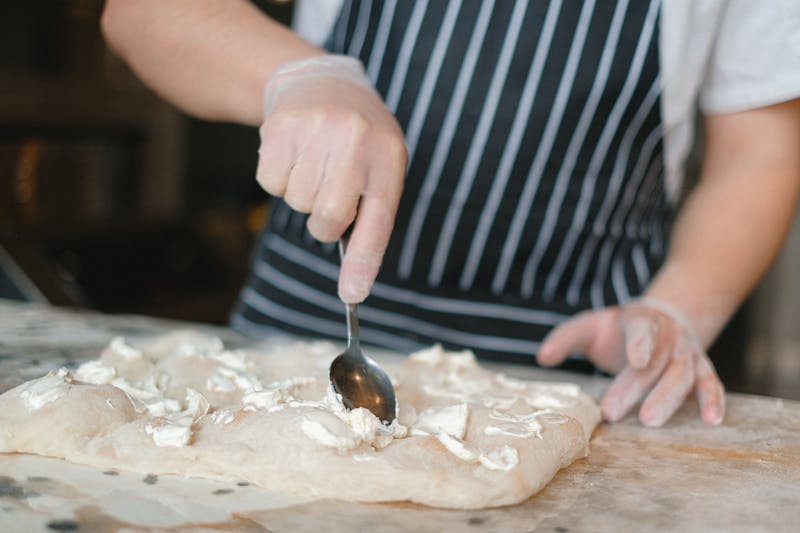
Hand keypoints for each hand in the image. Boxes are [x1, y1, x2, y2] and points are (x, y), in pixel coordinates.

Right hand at [256, 55, 406, 302]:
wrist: (320, 81)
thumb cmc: (356, 139)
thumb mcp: (378, 165)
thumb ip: (370, 214)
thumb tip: (353, 285)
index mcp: (389, 157)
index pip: (378, 221)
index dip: (363, 262)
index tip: (352, 295)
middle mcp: (357, 140)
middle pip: (328, 219)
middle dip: (323, 222)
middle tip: (327, 195)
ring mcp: (319, 129)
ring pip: (297, 202)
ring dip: (300, 194)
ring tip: (312, 163)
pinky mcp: (282, 125)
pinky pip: (270, 182)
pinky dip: (277, 177)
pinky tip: (293, 154)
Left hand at [537, 298, 724, 426]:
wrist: (664, 318)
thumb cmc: (619, 329)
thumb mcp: (592, 325)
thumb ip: (567, 338)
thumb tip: (542, 357)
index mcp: (642, 320)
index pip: (642, 329)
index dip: (640, 343)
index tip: (635, 360)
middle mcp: (670, 335)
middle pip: (655, 362)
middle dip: (635, 388)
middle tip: (612, 412)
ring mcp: (689, 353)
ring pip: (683, 375)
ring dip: (668, 399)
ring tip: (649, 422)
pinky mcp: (702, 369)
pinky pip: (711, 384)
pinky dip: (714, 400)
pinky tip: (712, 421)